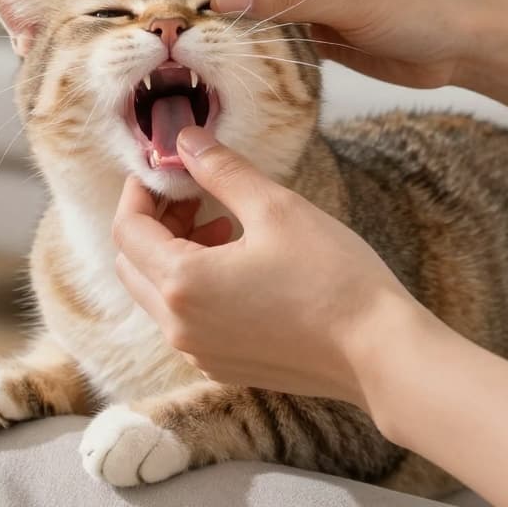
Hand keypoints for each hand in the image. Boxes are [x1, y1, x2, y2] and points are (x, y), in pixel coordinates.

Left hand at [111, 125, 425, 408]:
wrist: (379, 353)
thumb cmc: (333, 278)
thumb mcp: (275, 208)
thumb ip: (220, 170)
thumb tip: (185, 140)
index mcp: (181, 283)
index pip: (127, 229)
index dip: (139, 191)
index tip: (165, 167)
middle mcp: (179, 326)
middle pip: (133, 264)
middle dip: (152, 223)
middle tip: (192, 193)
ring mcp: (200, 353)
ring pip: (157, 294)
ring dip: (174, 253)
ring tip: (222, 223)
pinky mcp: (223, 367)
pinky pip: (186, 321)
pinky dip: (193, 286)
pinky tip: (238, 264)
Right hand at [187, 0, 507, 88]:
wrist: (465, 45)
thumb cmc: (419, 8)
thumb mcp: (347, 1)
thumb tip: (219, 1)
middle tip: (168, 21)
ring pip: (252, 2)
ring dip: (227, 21)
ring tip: (188, 46)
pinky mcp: (318, 25)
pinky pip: (272, 30)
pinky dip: (252, 44)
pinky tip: (227, 63)